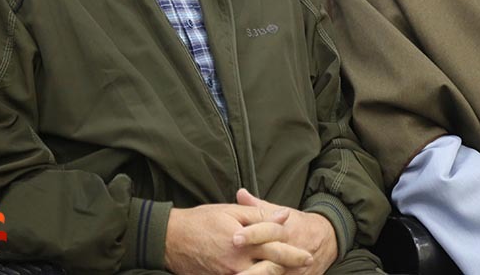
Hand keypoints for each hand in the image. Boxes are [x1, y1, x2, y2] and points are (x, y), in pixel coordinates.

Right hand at [163, 203, 311, 274]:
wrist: (171, 239)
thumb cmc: (201, 221)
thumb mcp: (230, 212)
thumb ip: (258, 215)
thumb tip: (283, 215)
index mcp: (243, 242)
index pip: (276, 248)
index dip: (294, 252)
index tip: (307, 254)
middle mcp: (238, 263)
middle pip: (272, 269)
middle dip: (290, 267)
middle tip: (306, 265)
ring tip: (287, 272)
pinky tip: (262, 273)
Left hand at [233, 188, 337, 274]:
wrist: (327, 238)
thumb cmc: (297, 224)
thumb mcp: (280, 211)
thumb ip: (257, 206)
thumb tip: (239, 193)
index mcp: (285, 230)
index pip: (268, 231)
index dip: (252, 234)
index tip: (235, 238)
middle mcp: (291, 250)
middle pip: (271, 260)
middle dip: (252, 268)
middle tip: (235, 272)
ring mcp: (295, 268)